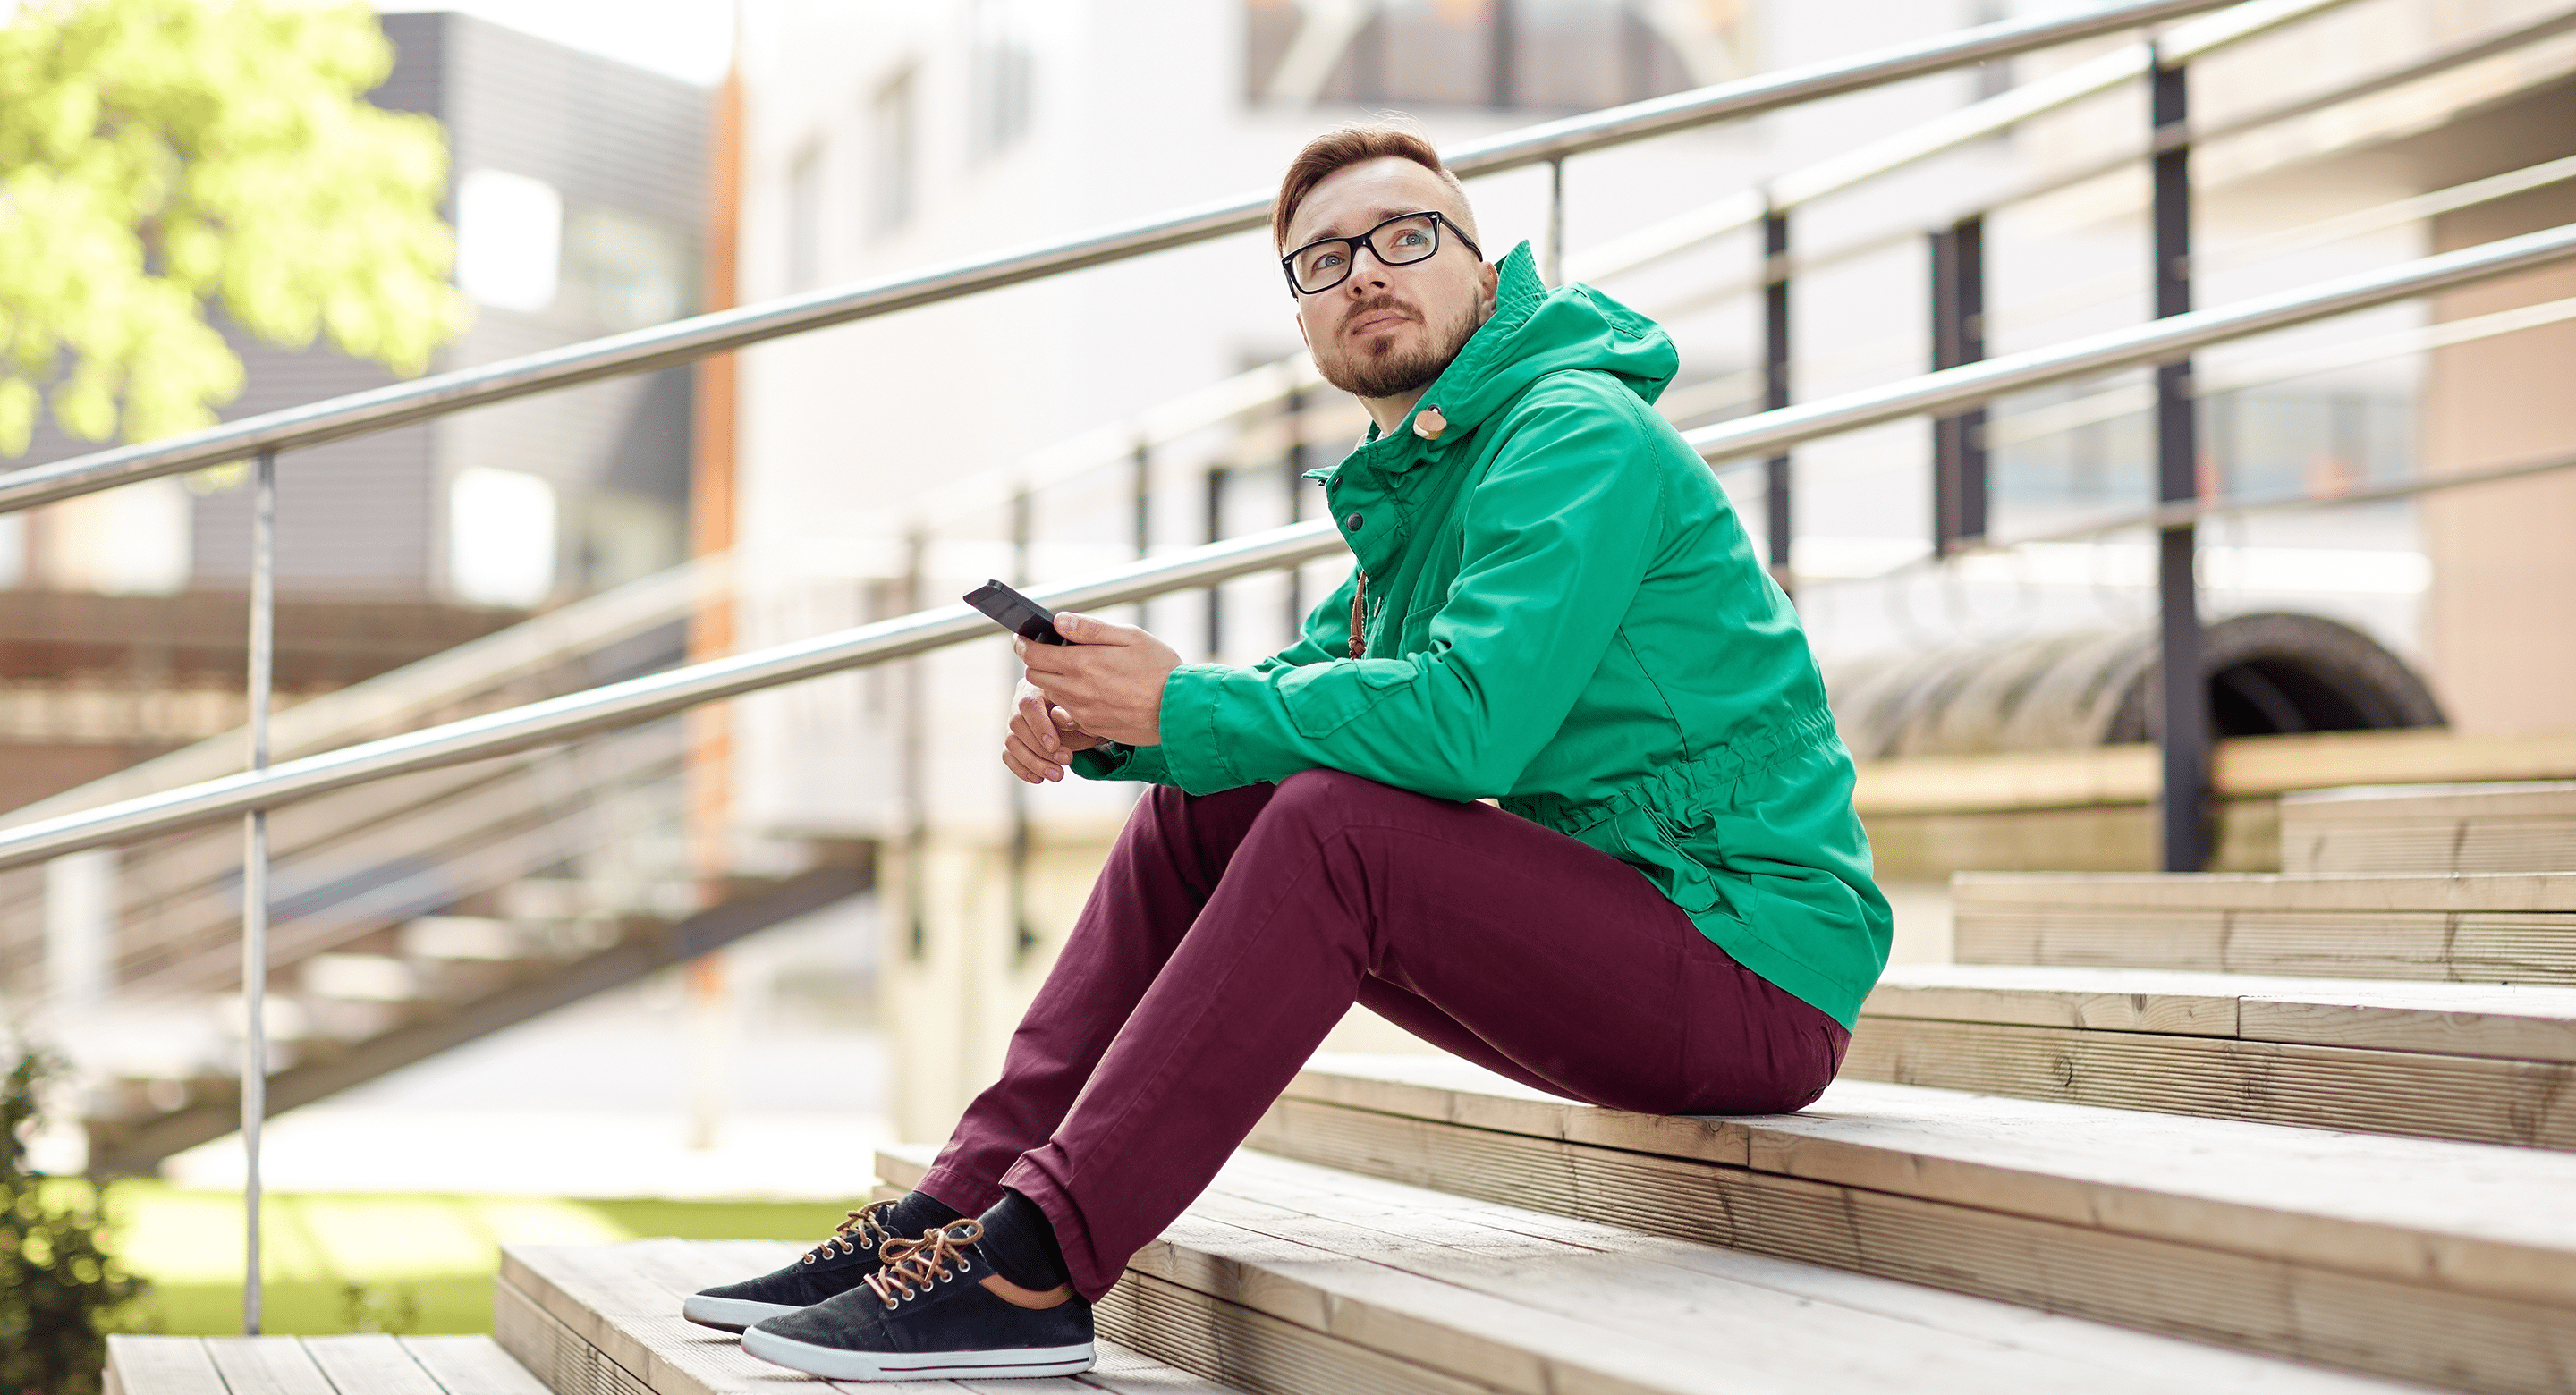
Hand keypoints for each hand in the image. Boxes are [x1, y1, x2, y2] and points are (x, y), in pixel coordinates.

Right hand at [1003, 679, 1104, 783]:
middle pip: (1016, 725)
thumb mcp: (1084, 710)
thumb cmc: (1083, 710)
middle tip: (1066, 761)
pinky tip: (1039, 779)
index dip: (1039, 726)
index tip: (1055, 746)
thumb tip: (1059, 718)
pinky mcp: (1013, 740)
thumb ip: (1072, 714)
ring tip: (1057, 775)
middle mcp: (1020, 701)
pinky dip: (1021, 769)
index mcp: (1037, 687)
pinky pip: (1008, 755)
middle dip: (1040, 749)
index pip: (1029, 705)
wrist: (1082, 718)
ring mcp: (1013, 722)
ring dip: (1033, 763)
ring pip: (1011, 743)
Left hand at [1017, 611, 1180, 748]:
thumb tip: (1059, 621)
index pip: (1034, 655)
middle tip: (1049, 652)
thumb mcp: (1131, 637)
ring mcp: (1083, 713)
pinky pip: (1067, 714)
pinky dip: (1068, 702)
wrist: (1181, 711)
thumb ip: (1091, 629)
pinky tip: (1088, 692)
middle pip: (1036, 677)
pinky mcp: (1093, 728)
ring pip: (1050, 696)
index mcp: (1084, 664)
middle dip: (1036, 662)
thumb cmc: (1161, 669)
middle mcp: (1078, 691)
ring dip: (1052, 682)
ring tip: (1072, 670)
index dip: (1024, 644)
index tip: (1024, 638)